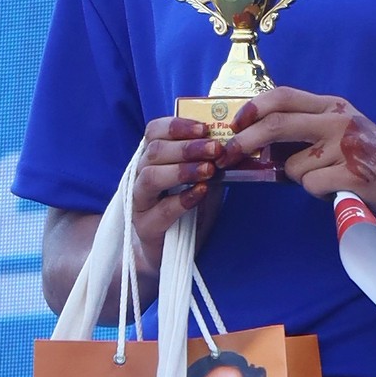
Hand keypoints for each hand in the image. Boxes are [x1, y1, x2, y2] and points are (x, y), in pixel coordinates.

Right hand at [127, 110, 231, 279]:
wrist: (170, 250)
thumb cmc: (188, 208)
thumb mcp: (202, 178)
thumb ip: (210, 160)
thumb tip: (236, 141)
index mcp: (151, 158)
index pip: (154, 132)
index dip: (177, 126)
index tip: (203, 128)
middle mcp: (139, 176)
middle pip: (155, 152)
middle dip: (187, 147)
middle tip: (215, 149)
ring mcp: (139, 201)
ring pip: (151, 177)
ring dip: (182, 170)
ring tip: (209, 170)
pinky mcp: (145, 226)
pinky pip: (160, 210)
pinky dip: (182, 199)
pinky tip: (201, 192)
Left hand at [226, 89, 375, 225]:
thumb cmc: (371, 155)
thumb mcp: (343, 128)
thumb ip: (309, 126)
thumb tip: (259, 138)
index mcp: (332, 105)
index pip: (282, 96)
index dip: (253, 108)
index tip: (236, 123)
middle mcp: (338, 120)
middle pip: (277, 125)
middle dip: (245, 141)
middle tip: (228, 155)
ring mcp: (346, 147)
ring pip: (294, 166)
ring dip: (300, 178)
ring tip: (326, 177)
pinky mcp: (353, 174)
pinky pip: (311, 186)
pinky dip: (317, 193)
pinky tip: (337, 188)